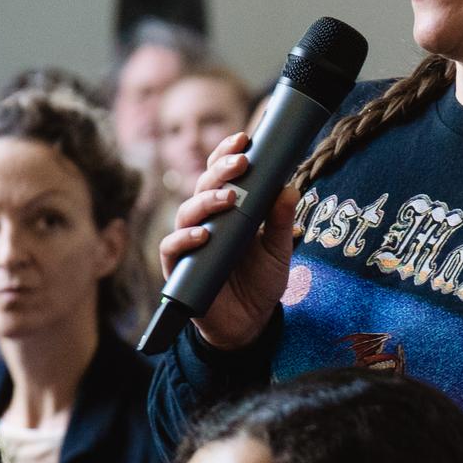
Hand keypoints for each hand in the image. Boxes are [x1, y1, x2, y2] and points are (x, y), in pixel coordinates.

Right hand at [158, 131, 298, 349]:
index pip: (222, 174)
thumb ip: (280, 221)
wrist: (249, 324)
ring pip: (187, 212)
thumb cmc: (261, 281)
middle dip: (221, 170)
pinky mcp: (179, 269)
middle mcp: (205, 221)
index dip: (228, 154)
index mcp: (227, 210)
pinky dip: (186, 239)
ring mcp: (189, 243)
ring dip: (206, 201)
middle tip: (240, 163)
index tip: (245, 138)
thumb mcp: (278, 250)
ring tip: (228, 199)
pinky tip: (203, 236)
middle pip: (203, 186)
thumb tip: (289, 187)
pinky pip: (173, 248)